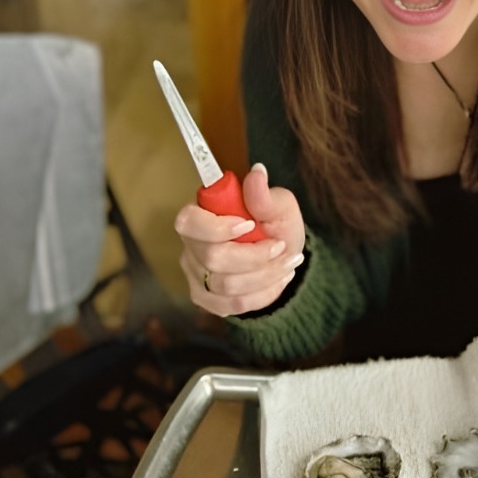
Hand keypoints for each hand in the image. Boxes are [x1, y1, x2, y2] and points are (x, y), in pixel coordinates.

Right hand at [174, 163, 305, 317]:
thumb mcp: (279, 206)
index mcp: (201, 215)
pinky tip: (277, 280)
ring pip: (225, 286)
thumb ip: (265, 194)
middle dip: (255, 256)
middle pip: (212, 259)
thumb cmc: (275, 225)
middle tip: (281, 247)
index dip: (216, 228)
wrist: (281, 254)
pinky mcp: (206, 299)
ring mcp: (195, 275)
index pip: (189, 222)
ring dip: (265, 276)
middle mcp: (191, 246)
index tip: (249, 225)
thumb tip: (258, 172)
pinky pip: (231, 305)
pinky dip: (262, 294)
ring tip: (287, 263)